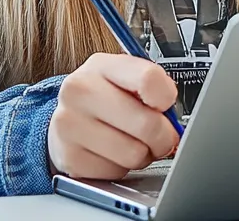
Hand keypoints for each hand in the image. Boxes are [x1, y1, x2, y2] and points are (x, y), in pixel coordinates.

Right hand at [48, 54, 180, 179]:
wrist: (67, 116)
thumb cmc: (104, 95)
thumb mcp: (124, 77)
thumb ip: (152, 87)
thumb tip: (172, 119)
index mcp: (100, 65)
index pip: (148, 79)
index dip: (166, 98)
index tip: (165, 105)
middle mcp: (79, 91)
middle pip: (147, 124)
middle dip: (163, 136)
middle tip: (160, 136)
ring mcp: (69, 125)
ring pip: (134, 154)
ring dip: (142, 154)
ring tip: (131, 142)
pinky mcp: (69, 158)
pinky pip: (116, 173)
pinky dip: (120, 168)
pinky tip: (111, 153)